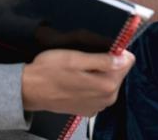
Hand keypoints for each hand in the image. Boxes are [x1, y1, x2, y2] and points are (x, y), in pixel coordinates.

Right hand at [20, 49, 134, 115]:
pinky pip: (97, 90)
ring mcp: (97, 106)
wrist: (29, 90)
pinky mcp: (88, 109)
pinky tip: (75, 80)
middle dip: (105, 63)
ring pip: (108, 80)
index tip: (100, 50)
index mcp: (107, 86)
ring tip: (78, 70)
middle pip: (118, 71)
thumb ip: (103, 60)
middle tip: (84, 60)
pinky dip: (90, 83)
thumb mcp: (76, 59)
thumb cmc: (48, 72)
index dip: (115, 51)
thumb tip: (123, 58)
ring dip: (97, 73)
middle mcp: (106, 99)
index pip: (127, 61)